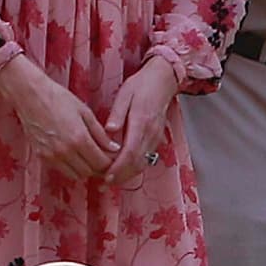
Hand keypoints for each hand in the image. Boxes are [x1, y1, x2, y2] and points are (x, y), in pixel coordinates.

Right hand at [0, 54, 116, 179]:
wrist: (30, 96)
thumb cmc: (58, 98)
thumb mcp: (84, 112)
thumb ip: (100, 133)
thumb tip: (114, 148)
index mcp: (79, 139)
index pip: (101, 163)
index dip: (110, 163)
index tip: (112, 157)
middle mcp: (65, 151)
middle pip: (90, 172)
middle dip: (99, 167)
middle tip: (102, 158)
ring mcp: (52, 156)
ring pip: (76, 175)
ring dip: (85, 169)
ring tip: (87, 157)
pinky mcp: (42, 157)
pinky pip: (62, 170)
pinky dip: (70, 167)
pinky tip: (72, 155)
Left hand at [103, 56, 179, 184]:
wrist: (163, 80)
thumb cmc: (140, 86)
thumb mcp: (124, 95)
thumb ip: (117, 114)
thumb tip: (109, 131)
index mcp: (141, 122)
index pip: (130, 153)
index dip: (118, 168)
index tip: (105, 176)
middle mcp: (151, 133)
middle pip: (137, 164)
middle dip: (120, 177)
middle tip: (103, 184)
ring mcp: (156, 137)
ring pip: (142, 163)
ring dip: (127, 175)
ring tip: (109, 180)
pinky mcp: (156, 139)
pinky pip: (145, 158)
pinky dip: (133, 167)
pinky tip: (120, 169)